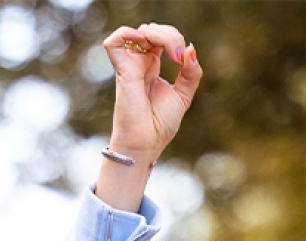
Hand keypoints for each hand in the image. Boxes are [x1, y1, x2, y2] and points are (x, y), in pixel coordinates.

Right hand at [103, 23, 201, 163]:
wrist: (145, 145)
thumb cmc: (159, 127)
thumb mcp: (183, 95)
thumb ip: (190, 72)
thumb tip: (190, 48)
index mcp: (151, 68)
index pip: (161, 38)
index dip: (175, 40)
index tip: (183, 60)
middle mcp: (139, 65)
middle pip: (152, 31)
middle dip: (170, 35)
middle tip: (178, 57)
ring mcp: (129, 68)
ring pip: (140, 32)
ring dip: (158, 33)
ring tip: (170, 50)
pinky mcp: (122, 73)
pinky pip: (114, 42)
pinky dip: (127, 33)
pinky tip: (144, 41)